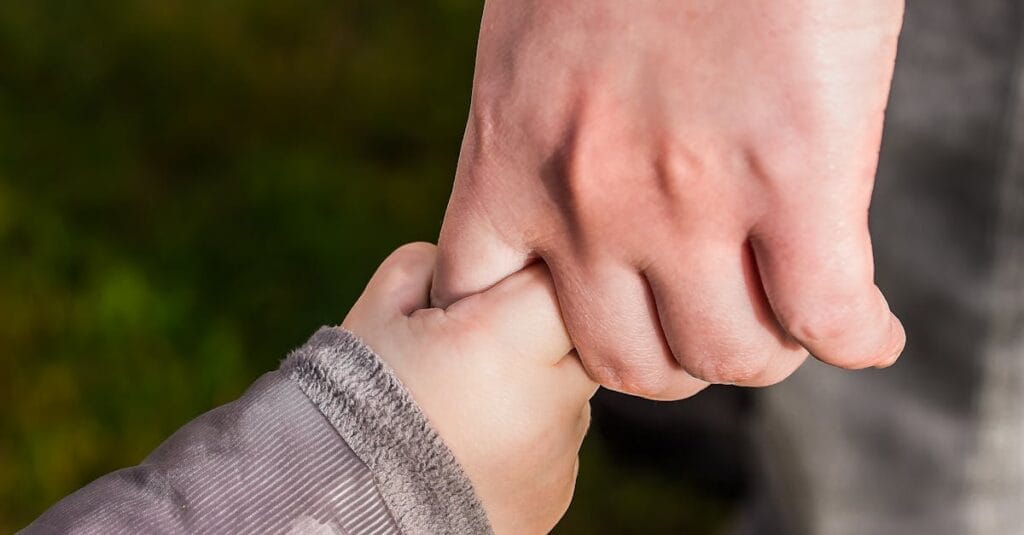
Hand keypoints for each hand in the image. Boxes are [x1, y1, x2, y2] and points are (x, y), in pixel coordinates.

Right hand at [343, 243, 595, 533]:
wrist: (344, 511)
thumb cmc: (352, 404)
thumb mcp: (377, 313)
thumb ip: (431, 266)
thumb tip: (469, 263)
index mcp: (506, 342)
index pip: (558, 277)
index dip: (524, 273)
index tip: (489, 290)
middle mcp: (549, 399)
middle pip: (578, 333)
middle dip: (536, 327)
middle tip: (477, 343)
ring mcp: (559, 452)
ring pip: (569, 388)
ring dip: (532, 382)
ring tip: (465, 401)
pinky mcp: (556, 491)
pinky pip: (555, 438)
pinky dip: (525, 431)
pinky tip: (470, 441)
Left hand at [434, 0, 906, 398]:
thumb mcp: (532, 49)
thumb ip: (541, 135)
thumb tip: (582, 197)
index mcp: (511, 159)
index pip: (484, 311)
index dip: (536, 338)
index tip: (585, 318)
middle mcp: (587, 201)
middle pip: (624, 362)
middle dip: (671, 357)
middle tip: (708, 321)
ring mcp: (688, 200)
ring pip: (726, 357)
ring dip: (763, 350)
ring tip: (786, 320)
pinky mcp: (795, 178)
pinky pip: (829, 319)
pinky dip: (858, 339)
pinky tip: (867, 329)